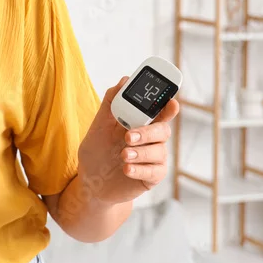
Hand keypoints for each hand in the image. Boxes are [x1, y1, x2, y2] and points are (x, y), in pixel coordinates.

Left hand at [76, 76, 179, 205]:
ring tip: (122, 156)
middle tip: (128, 136)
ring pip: (159, 151)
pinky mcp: (151, 177)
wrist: (90, 183)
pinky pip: (155, 171)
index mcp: (141, 123)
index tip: (172, 102)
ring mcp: (152, 159)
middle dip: (148, 132)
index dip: (169, 106)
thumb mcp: (99, 126)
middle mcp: (150, 139)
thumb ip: (111, 103)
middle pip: (163, 130)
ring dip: (141, 152)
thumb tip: (124, 80)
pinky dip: (141, 169)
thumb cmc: (97, 152)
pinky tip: (126, 169)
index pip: (160, 111)